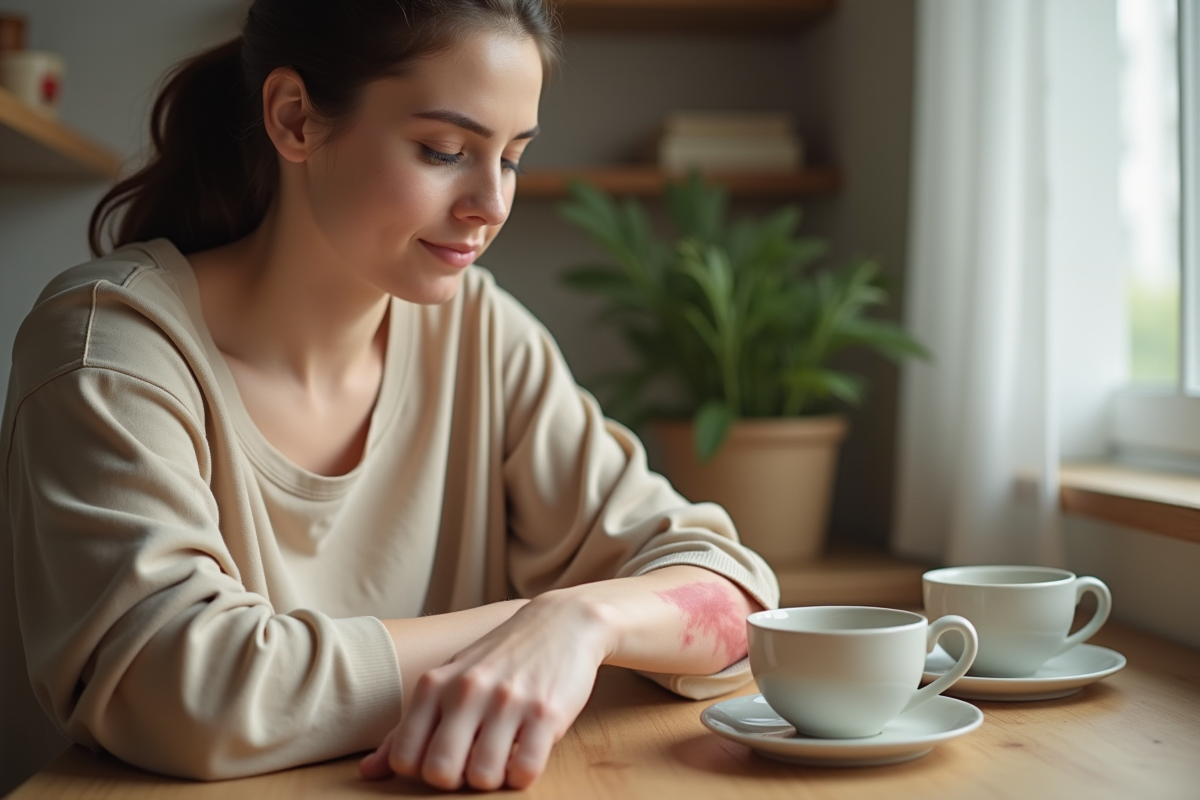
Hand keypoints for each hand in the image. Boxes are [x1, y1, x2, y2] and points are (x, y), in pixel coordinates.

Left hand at [359, 592, 612, 789]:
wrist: (560, 623)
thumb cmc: (497, 659)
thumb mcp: (448, 681)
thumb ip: (409, 727)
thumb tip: (366, 772)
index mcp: (435, 684)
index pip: (404, 757)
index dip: (422, 770)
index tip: (444, 756)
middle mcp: (467, 691)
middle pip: (439, 773)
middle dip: (456, 780)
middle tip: (473, 762)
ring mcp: (508, 701)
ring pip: (482, 777)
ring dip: (492, 779)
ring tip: (502, 756)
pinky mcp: (547, 713)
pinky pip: (525, 770)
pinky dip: (523, 774)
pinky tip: (527, 752)